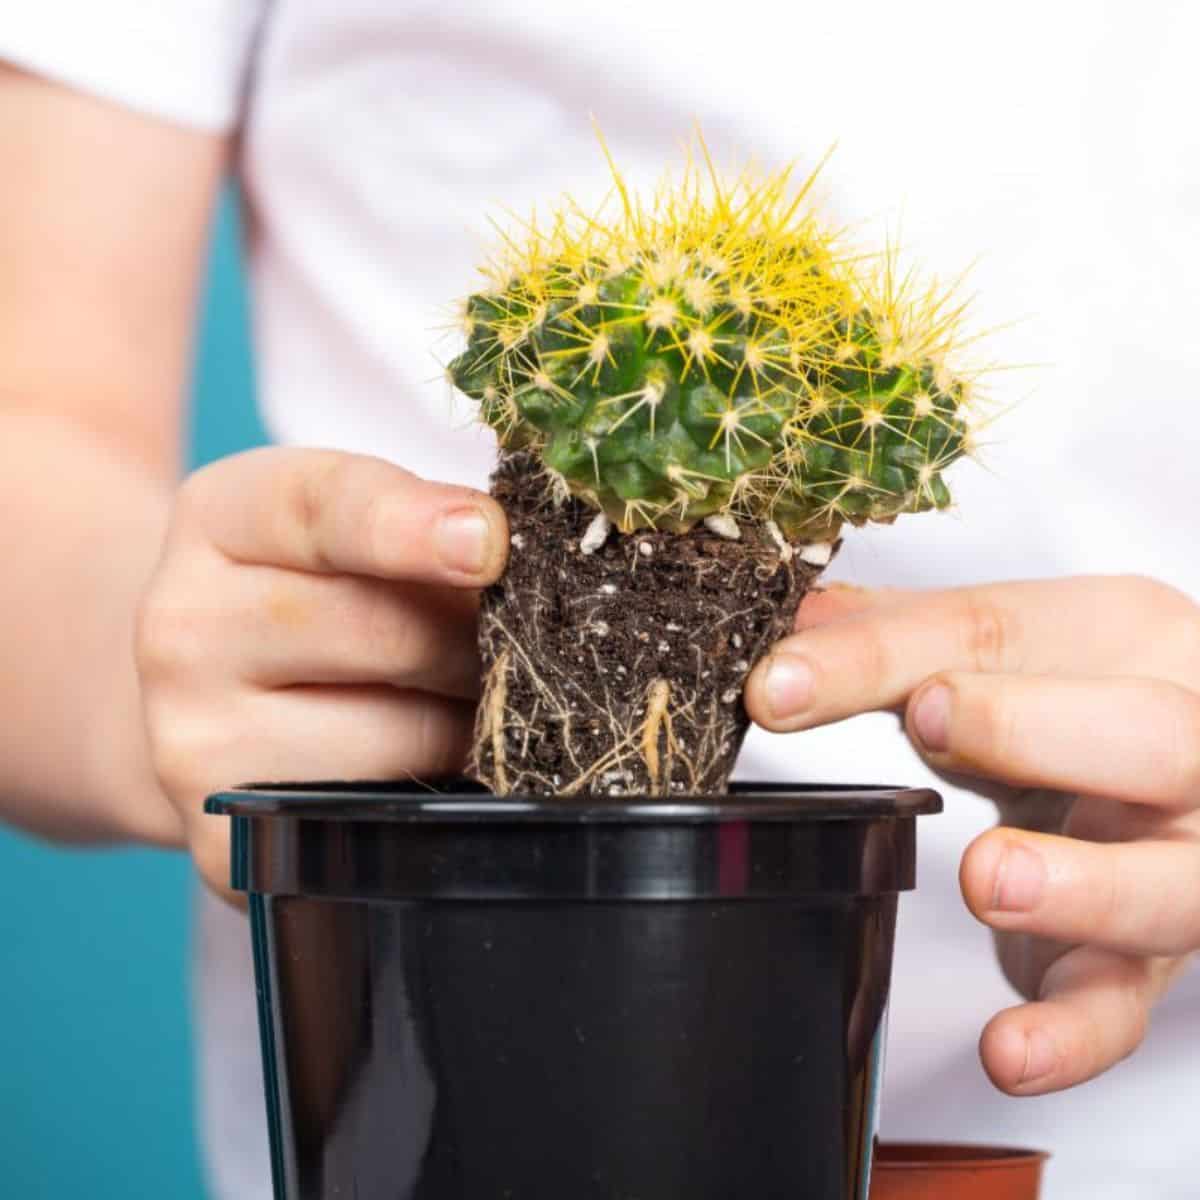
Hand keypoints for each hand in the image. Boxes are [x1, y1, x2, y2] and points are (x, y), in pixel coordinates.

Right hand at [134, 448, 507, 894]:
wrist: (219, 702)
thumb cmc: (323, 596)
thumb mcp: (352, 526)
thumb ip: (423, 521)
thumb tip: (508, 551)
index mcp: (220, 519)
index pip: (323, 508)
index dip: (413, 528)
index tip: (489, 542)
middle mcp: (184, 633)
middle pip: (388, 633)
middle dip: (479, 638)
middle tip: (513, 638)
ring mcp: (197, 751)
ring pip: (409, 738)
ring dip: (473, 722)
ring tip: (466, 702)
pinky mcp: (237, 850)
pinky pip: (396, 824)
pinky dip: (445, 796)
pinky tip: (436, 770)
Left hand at [745, 575, 1199, 1095]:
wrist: (1158, 768)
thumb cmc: (1068, 692)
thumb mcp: (987, 649)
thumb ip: (891, 639)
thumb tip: (794, 639)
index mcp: (1123, 636)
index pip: (999, 630)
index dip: (888, 653)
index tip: (787, 683)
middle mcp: (1179, 746)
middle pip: (1148, 733)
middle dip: (1033, 727)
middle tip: (931, 722)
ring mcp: (1178, 858)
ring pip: (1170, 883)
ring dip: (1080, 886)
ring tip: (990, 881)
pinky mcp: (1150, 958)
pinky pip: (1126, 1006)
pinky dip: (1070, 1036)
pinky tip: (1006, 1049)